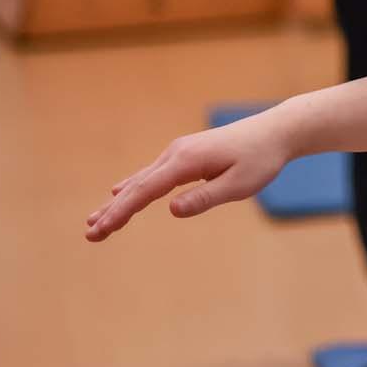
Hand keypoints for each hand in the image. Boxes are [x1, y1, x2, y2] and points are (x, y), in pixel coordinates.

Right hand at [84, 110, 293, 241]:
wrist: (276, 131)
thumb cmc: (261, 159)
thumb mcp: (239, 185)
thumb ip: (205, 198)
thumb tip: (172, 210)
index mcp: (187, 161)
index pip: (146, 191)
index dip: (121, 212)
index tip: (101, 229)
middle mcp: (177, 153)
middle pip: (137, 187)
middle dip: (113, 211)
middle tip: (89, 235)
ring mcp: (179, 152)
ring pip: (142, 180)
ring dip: (119, 202)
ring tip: (95, 222)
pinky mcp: (185, 154)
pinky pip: (153, 174)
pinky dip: (134, 188)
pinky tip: (119, 194)